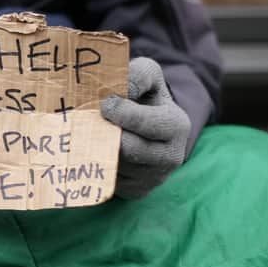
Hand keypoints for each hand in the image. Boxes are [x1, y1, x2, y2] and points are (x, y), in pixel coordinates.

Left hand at [101, 57, 190, 198]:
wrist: (147, 123)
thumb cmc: (144, 95)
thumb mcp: (147, 75)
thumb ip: (138, 75)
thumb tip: (119, 93)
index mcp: (176, 126)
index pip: (144, 123)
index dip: (119, 112)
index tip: (104, 103)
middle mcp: (171, 157)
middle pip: (127, 149)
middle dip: (106, 132)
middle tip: (91, 120)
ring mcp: (154, 178)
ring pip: (115, 165)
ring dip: (98, 148)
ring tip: (93, 132)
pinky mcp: (137, 191)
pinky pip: (109, 181)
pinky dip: (99, 164)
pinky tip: (98, 149)